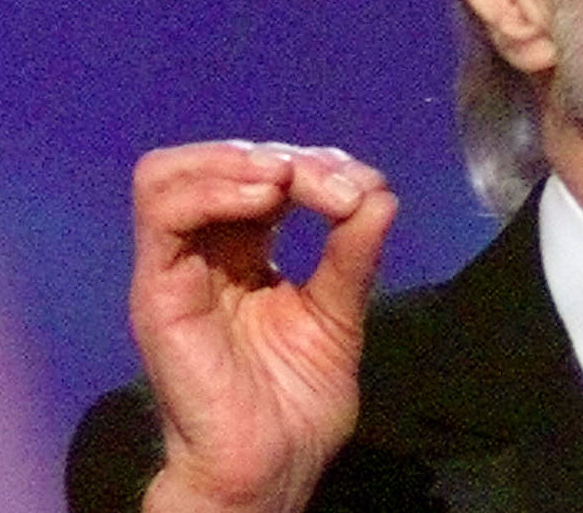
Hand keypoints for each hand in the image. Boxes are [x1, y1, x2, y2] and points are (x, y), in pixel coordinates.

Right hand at [128, 141, 395, 512]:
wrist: (272, 469)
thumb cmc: (298, 402)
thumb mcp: (340, 311)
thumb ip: (353, 252)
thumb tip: (379, 191)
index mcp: (246, 253)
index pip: (264, 174)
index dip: (314, 164)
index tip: (362, 188)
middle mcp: (206, 253)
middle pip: (219, 162)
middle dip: (285, 157)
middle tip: (334, 185)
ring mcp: (176, 270)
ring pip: (170, 173)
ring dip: (239, 161)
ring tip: (290, 181)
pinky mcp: (158, 292)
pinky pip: (163, 214)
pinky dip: (214, 189)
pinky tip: (265, 199)